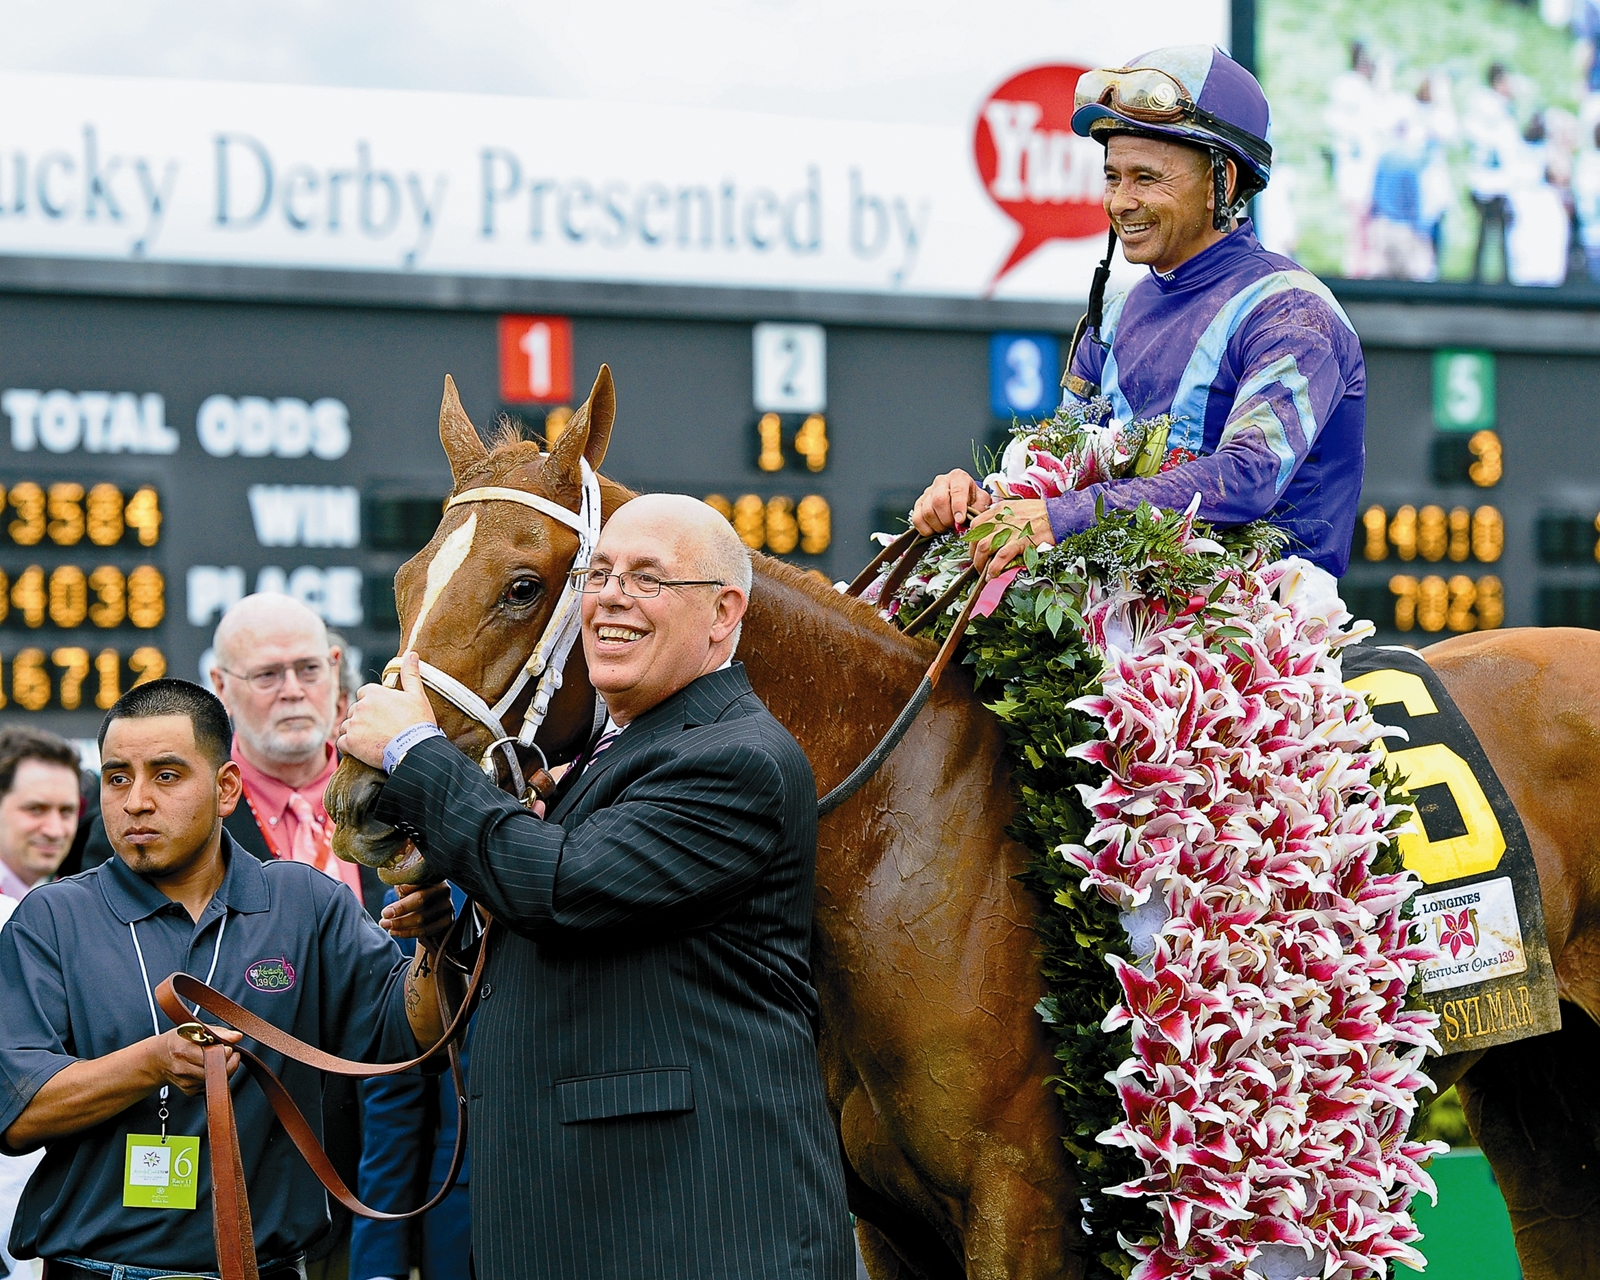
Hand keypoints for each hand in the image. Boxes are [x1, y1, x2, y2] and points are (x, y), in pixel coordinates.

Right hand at [149, 1025, 241, 1096]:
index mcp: (183, 1050)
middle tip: (232, 1054)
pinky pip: (211, 1086)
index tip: (229, 1047)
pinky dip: (216, 1078)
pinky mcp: (189, 1091)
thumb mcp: (194, 1028)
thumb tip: (237, 1036)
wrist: (158, 1058)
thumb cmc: (178, 1041)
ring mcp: (185, 1082)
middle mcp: (182, 1068)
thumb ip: (218, 1032)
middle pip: (216, 1071)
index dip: (225, 1052)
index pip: (212, 1057)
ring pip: (216, 1080)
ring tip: (222, 1059)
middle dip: (230, 1062)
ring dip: (225, 1070)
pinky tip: (211, 1069)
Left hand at [337, 652, 435, 769]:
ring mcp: (354, 724)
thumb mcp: (417, 695)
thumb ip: (410, 673)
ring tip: (373, 740)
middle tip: (380, 729)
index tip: (384, 714)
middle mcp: (360, 706)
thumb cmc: (418, 723)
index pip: (364, 693)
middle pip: (355, 710)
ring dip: (356, 732)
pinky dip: (350, 747)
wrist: (415, 750)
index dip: (374, 704)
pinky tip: (363, 750)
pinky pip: (342, 743)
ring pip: (347, 726)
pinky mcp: (350, 742)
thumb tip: (411, 654)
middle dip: (363, 718)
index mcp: (374, 693)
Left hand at [382, 881, 454, 941]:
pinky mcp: (447, 922)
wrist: (432, 915)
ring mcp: (447, 907)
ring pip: (422, 918)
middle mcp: (443, 890)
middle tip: (384, 916)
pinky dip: (407, 932)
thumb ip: (402, 883)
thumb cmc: (416, 896)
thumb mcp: (408, 887)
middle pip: (421, 899)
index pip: (418, 880)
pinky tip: (395, 932)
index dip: (402, 890)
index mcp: (432, 876)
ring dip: (400, 923)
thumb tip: (391, 879)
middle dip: (400, 909)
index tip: (388, 902)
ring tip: (385, 924)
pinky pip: (425, 930)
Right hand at [911, 469, 992, 535]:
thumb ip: (979, 509)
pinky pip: (917, 519)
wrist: (962, 499)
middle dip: (947, 518)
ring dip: (938, 525)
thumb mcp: (981, 500)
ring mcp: (928, 492)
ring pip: (927, 511)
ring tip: (947, 528)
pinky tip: (935, 529)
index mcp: (958, 477)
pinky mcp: (919, 504)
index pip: (957, 490)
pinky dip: (926, 529)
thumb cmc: (972, 499)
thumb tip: (971, 521)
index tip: (960, 520)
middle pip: (939, 500)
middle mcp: (941, 482)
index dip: (958, 507)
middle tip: (954, 526)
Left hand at [968, 499, 1055, 576]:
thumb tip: (993, 527)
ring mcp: (1008, 532)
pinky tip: (992, 575)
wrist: (1057, 516)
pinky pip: (1000, 558)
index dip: (972, 539)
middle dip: (973, 554)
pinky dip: (993, 568)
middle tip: (978, 562)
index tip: (974, 548)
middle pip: (976, 539)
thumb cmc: (1039, 512)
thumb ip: (1002, 516)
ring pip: (984, 548)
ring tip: (983, 571)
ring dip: (980, 563)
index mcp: (999, 511)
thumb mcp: (1015, 507)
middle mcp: (1000, 520)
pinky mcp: (1019, 543)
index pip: (976, 525)